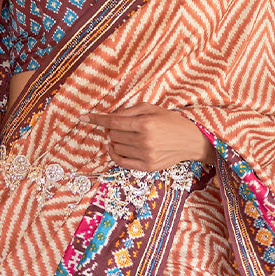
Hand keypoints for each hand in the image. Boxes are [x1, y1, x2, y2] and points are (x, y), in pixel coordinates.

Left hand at [85, 104, 213, 171]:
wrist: (190, 141)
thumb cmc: (171, 122)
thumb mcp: (152, 109)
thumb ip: (129, 111)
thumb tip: (110, 118)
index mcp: (145, 124)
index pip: (113, 122)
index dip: (96, 119)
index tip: (84, 117)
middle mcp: (144, 141)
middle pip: (113, 135)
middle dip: (112, 130)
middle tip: (121, 127)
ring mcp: (145, 156)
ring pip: (115, 147)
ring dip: (115, 141)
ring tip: (126, 136)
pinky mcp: (147, 167)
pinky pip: (121, 162)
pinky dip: (114, 155)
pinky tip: (116, 148)